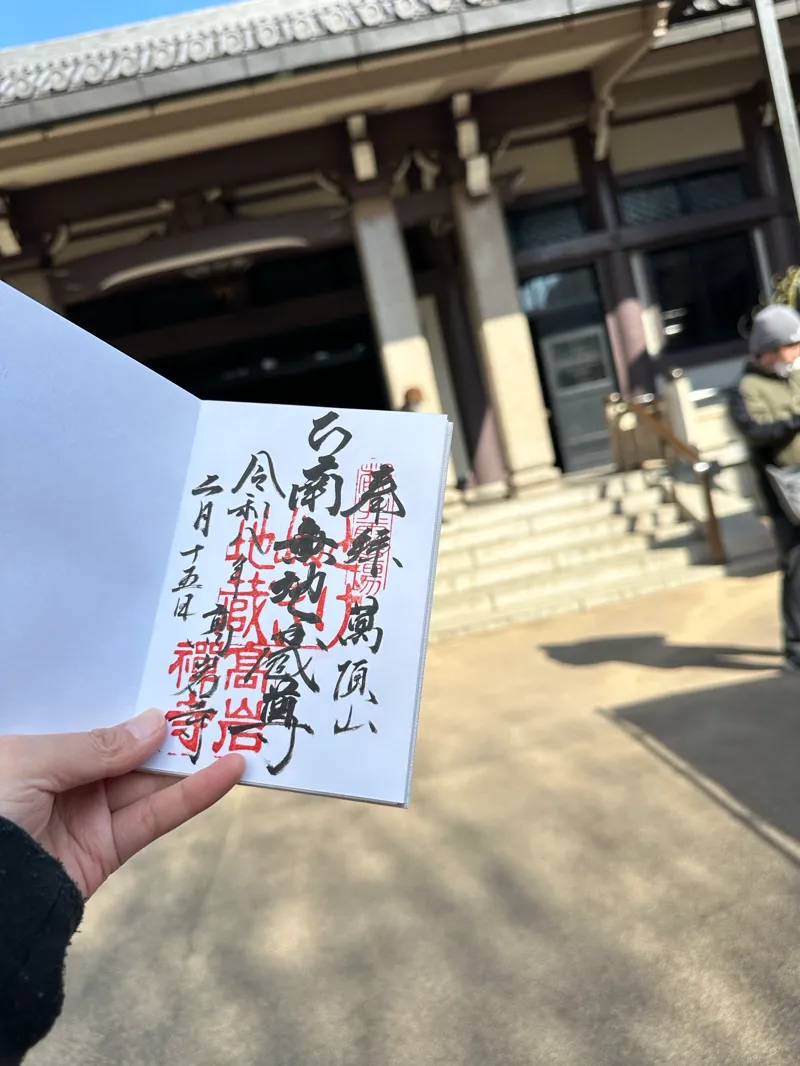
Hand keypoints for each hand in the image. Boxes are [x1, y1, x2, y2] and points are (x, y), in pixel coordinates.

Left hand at [0, 709, 244, 897]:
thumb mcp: (30, 764)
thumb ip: (96, 746)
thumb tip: (156, 724)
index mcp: (33, 749)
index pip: (89, 716)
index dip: (129, 699)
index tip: (172, 679)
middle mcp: (62, 778)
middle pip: (127, 747)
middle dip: (171, 726)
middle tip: (216, 699)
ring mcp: (87, 813)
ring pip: (149, 779)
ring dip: (194, 758)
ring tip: (237, 730)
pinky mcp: (107, 849)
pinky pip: (156, 816)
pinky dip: (194, 796)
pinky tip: (228, 772)